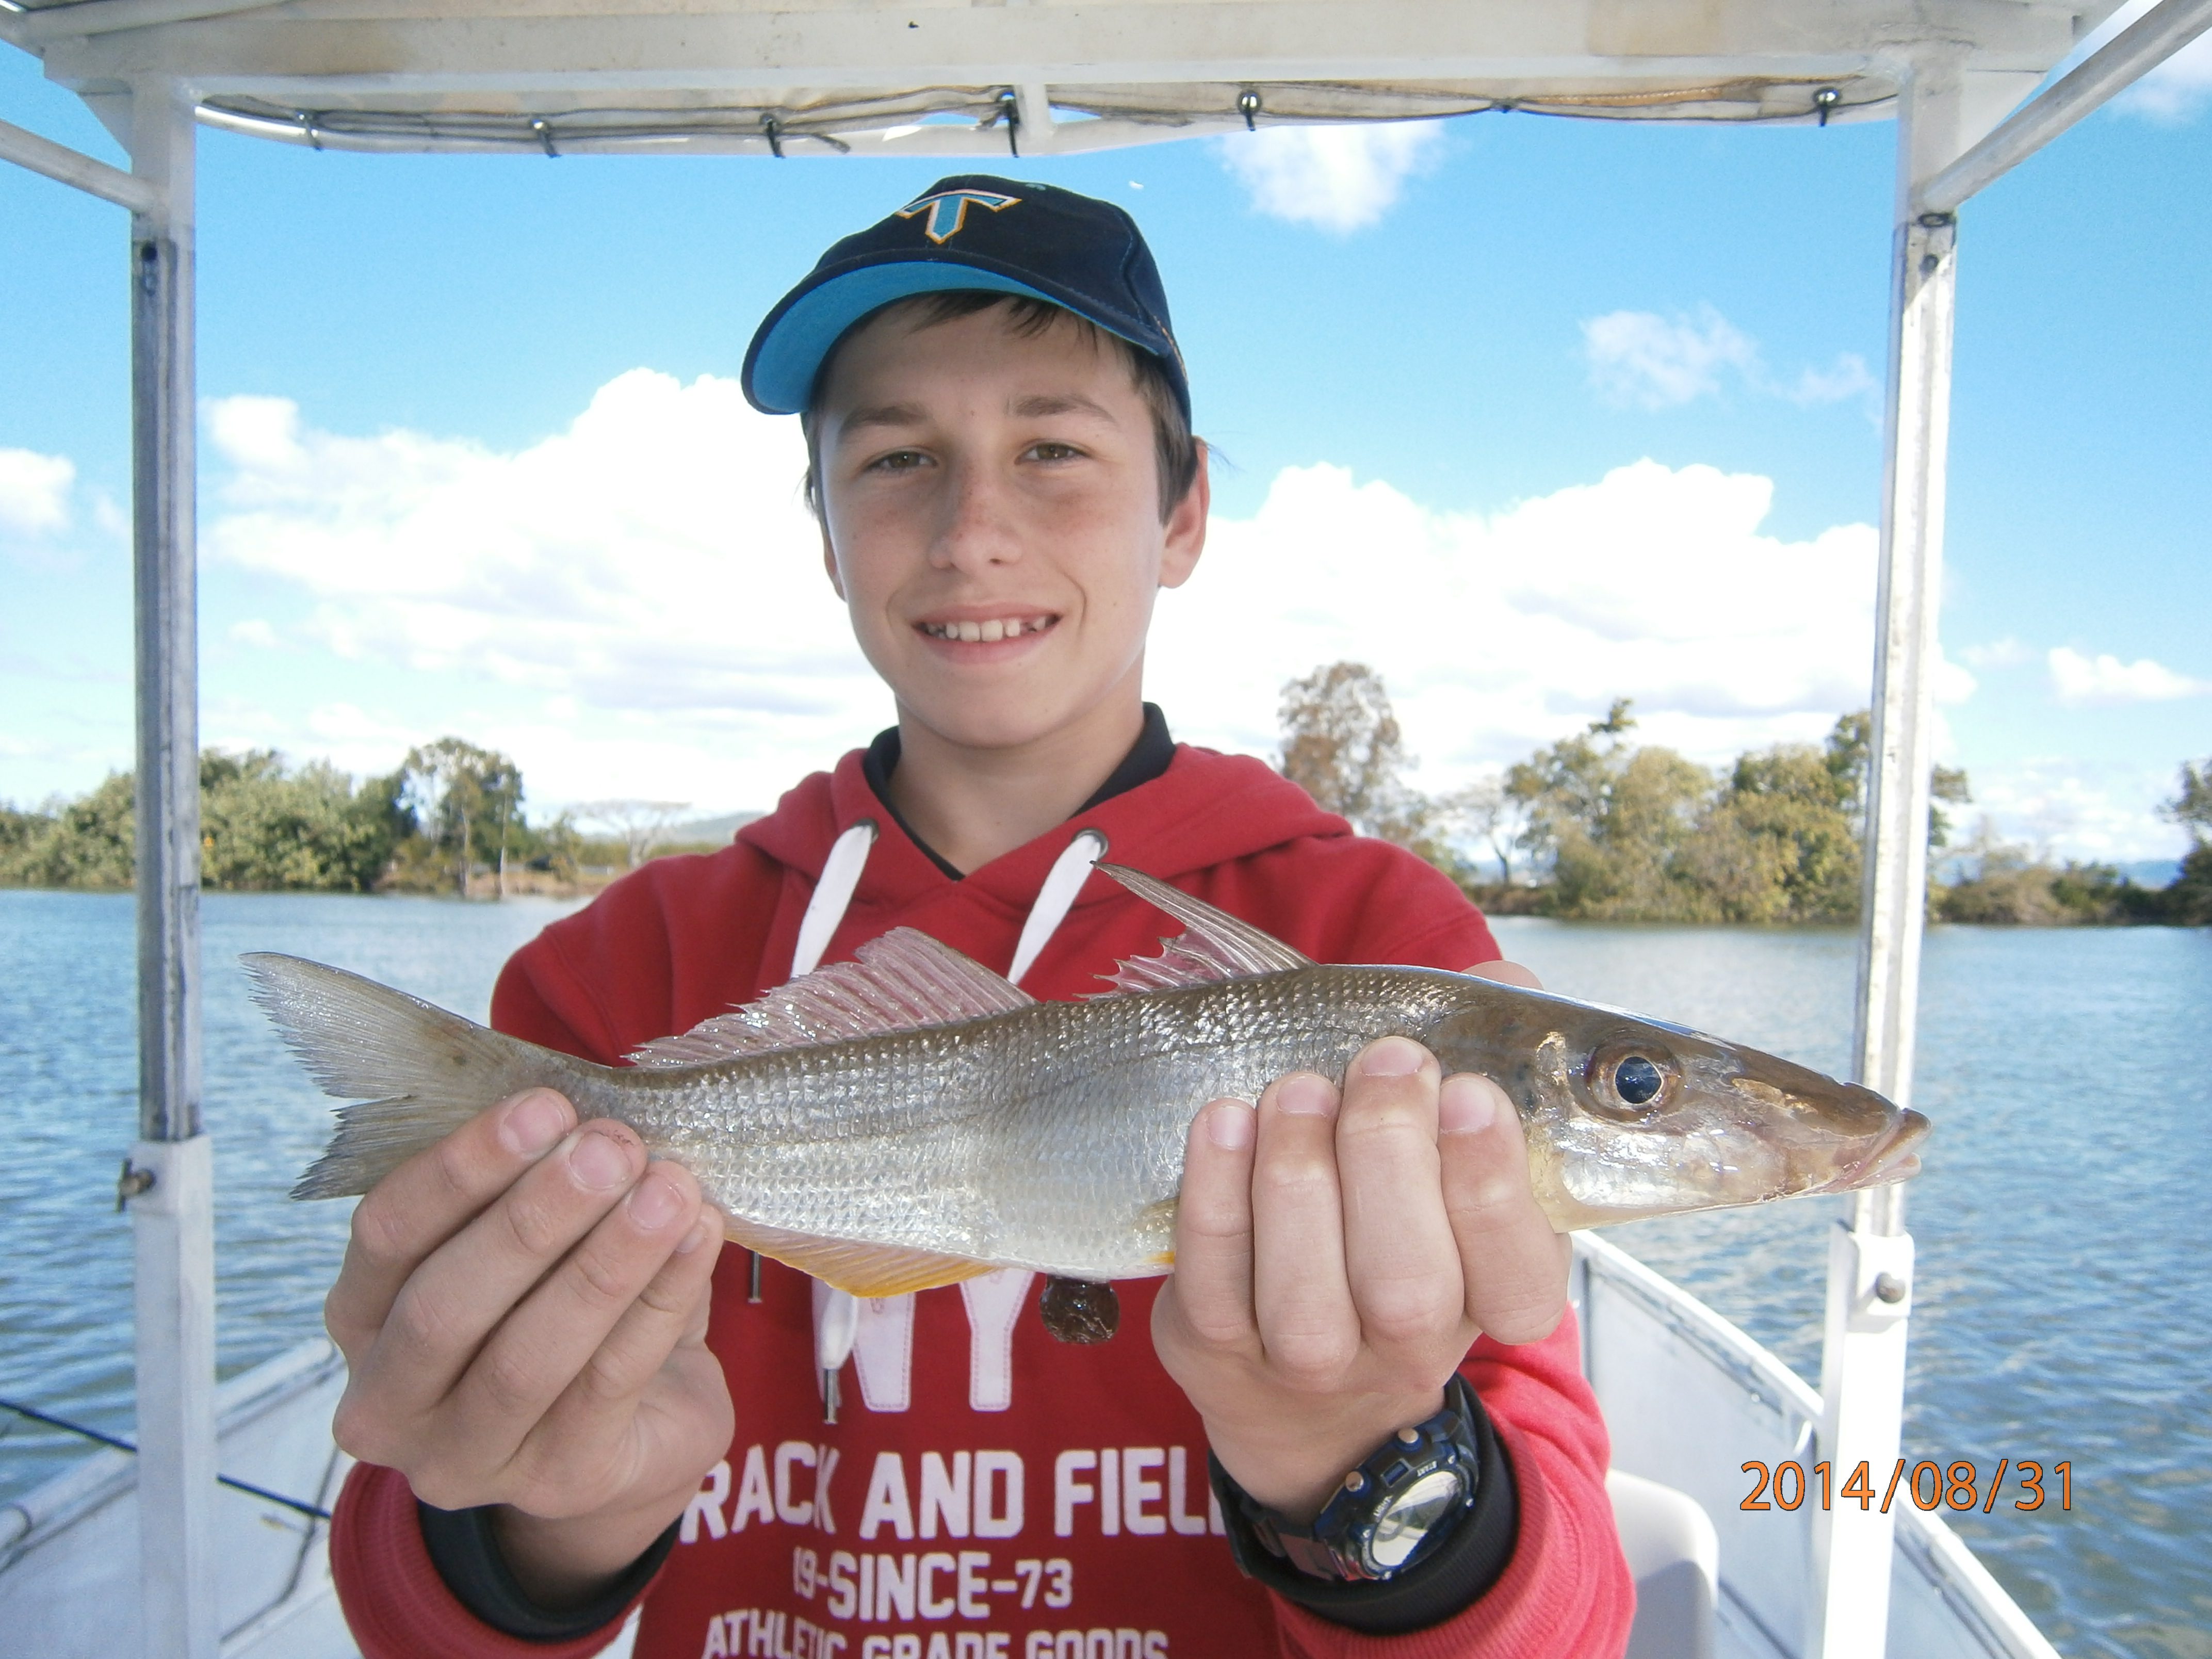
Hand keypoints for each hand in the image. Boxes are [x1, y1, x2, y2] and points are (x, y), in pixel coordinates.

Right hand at [324, 1088, 731, 1606]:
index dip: (463, 1167)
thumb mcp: (531, 1241)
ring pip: (529, 1356)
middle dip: (535, 1218)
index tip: (546, 1106)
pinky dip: (661, 1301)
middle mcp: (389, 1399)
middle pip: (447, 1305)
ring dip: (606, 1262)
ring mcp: (464, 1457)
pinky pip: (610, 1384)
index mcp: (364, 1314)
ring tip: (671, 1188)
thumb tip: (600, 1113)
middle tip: (612, 1147)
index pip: (387, 1233)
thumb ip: (541, 1182)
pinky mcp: (557, 1483)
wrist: (631, 1425)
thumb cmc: (561, 1302)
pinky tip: (699, 1237)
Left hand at [1150, 961, 1569, 1520]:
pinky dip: (1216, 1194)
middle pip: (1407, 1283)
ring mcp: (1308, 1359)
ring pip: (1306, 1291)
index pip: (1518, 1276)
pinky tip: (1224, 1120)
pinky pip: (1214, 1278)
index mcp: (1487, 1300)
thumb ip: (1485, 1065)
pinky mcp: (1218, 1347)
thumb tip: (1507, 974)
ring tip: (1297, 1089)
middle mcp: (1406, 1346)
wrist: (1303, 1394)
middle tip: (1385, 1063)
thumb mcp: (1454, 1171)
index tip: (1470, 1093)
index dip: (1494, 1188)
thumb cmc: (1390, 1235)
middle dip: (1389, 1156)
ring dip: (1299, 1174)